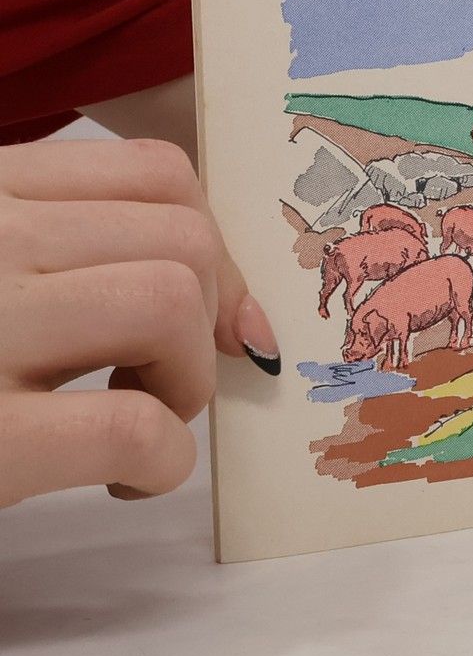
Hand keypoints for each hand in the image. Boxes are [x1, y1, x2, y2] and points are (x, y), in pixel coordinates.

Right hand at [0, 137, 278, 507]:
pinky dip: (159, 461)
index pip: (154, 173)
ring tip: (132, 424)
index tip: (197, 311)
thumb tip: (231, 306)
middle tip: (151, 380)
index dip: (207, 246)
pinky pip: (133, 426)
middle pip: (180, 237)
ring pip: (167, 304)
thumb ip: (57, 251)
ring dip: (182, 380)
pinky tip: (120, 482)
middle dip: (200, 317)